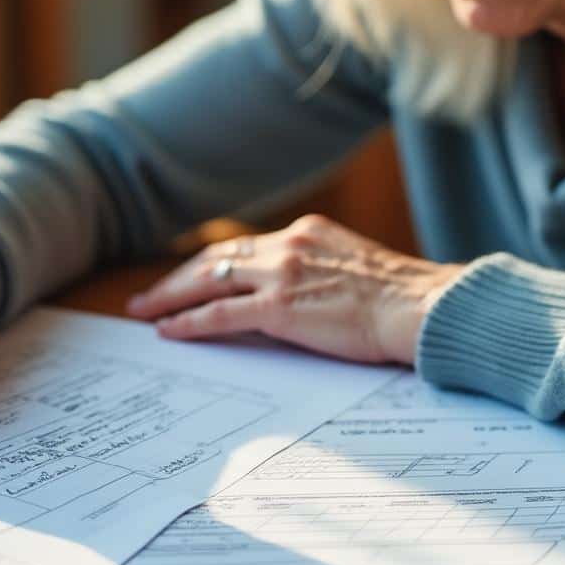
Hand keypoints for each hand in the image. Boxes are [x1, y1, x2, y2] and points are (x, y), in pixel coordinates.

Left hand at [127, 215, 464, 364]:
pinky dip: (189, 321)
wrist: (420, 306)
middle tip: (149, 295)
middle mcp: (289, 245)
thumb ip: (321, 272)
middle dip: (178, 277)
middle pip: (216, 258)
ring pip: (208, 281)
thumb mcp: (355, 269)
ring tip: (145, 311)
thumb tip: (302, 297)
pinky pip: (220, 314)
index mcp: (307, 233)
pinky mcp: (280, 307)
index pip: (245, 247)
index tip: (191, 277)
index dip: (212, 264)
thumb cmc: (401, 299)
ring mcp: (282, 274)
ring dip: (170, 296)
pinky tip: (168, 331)